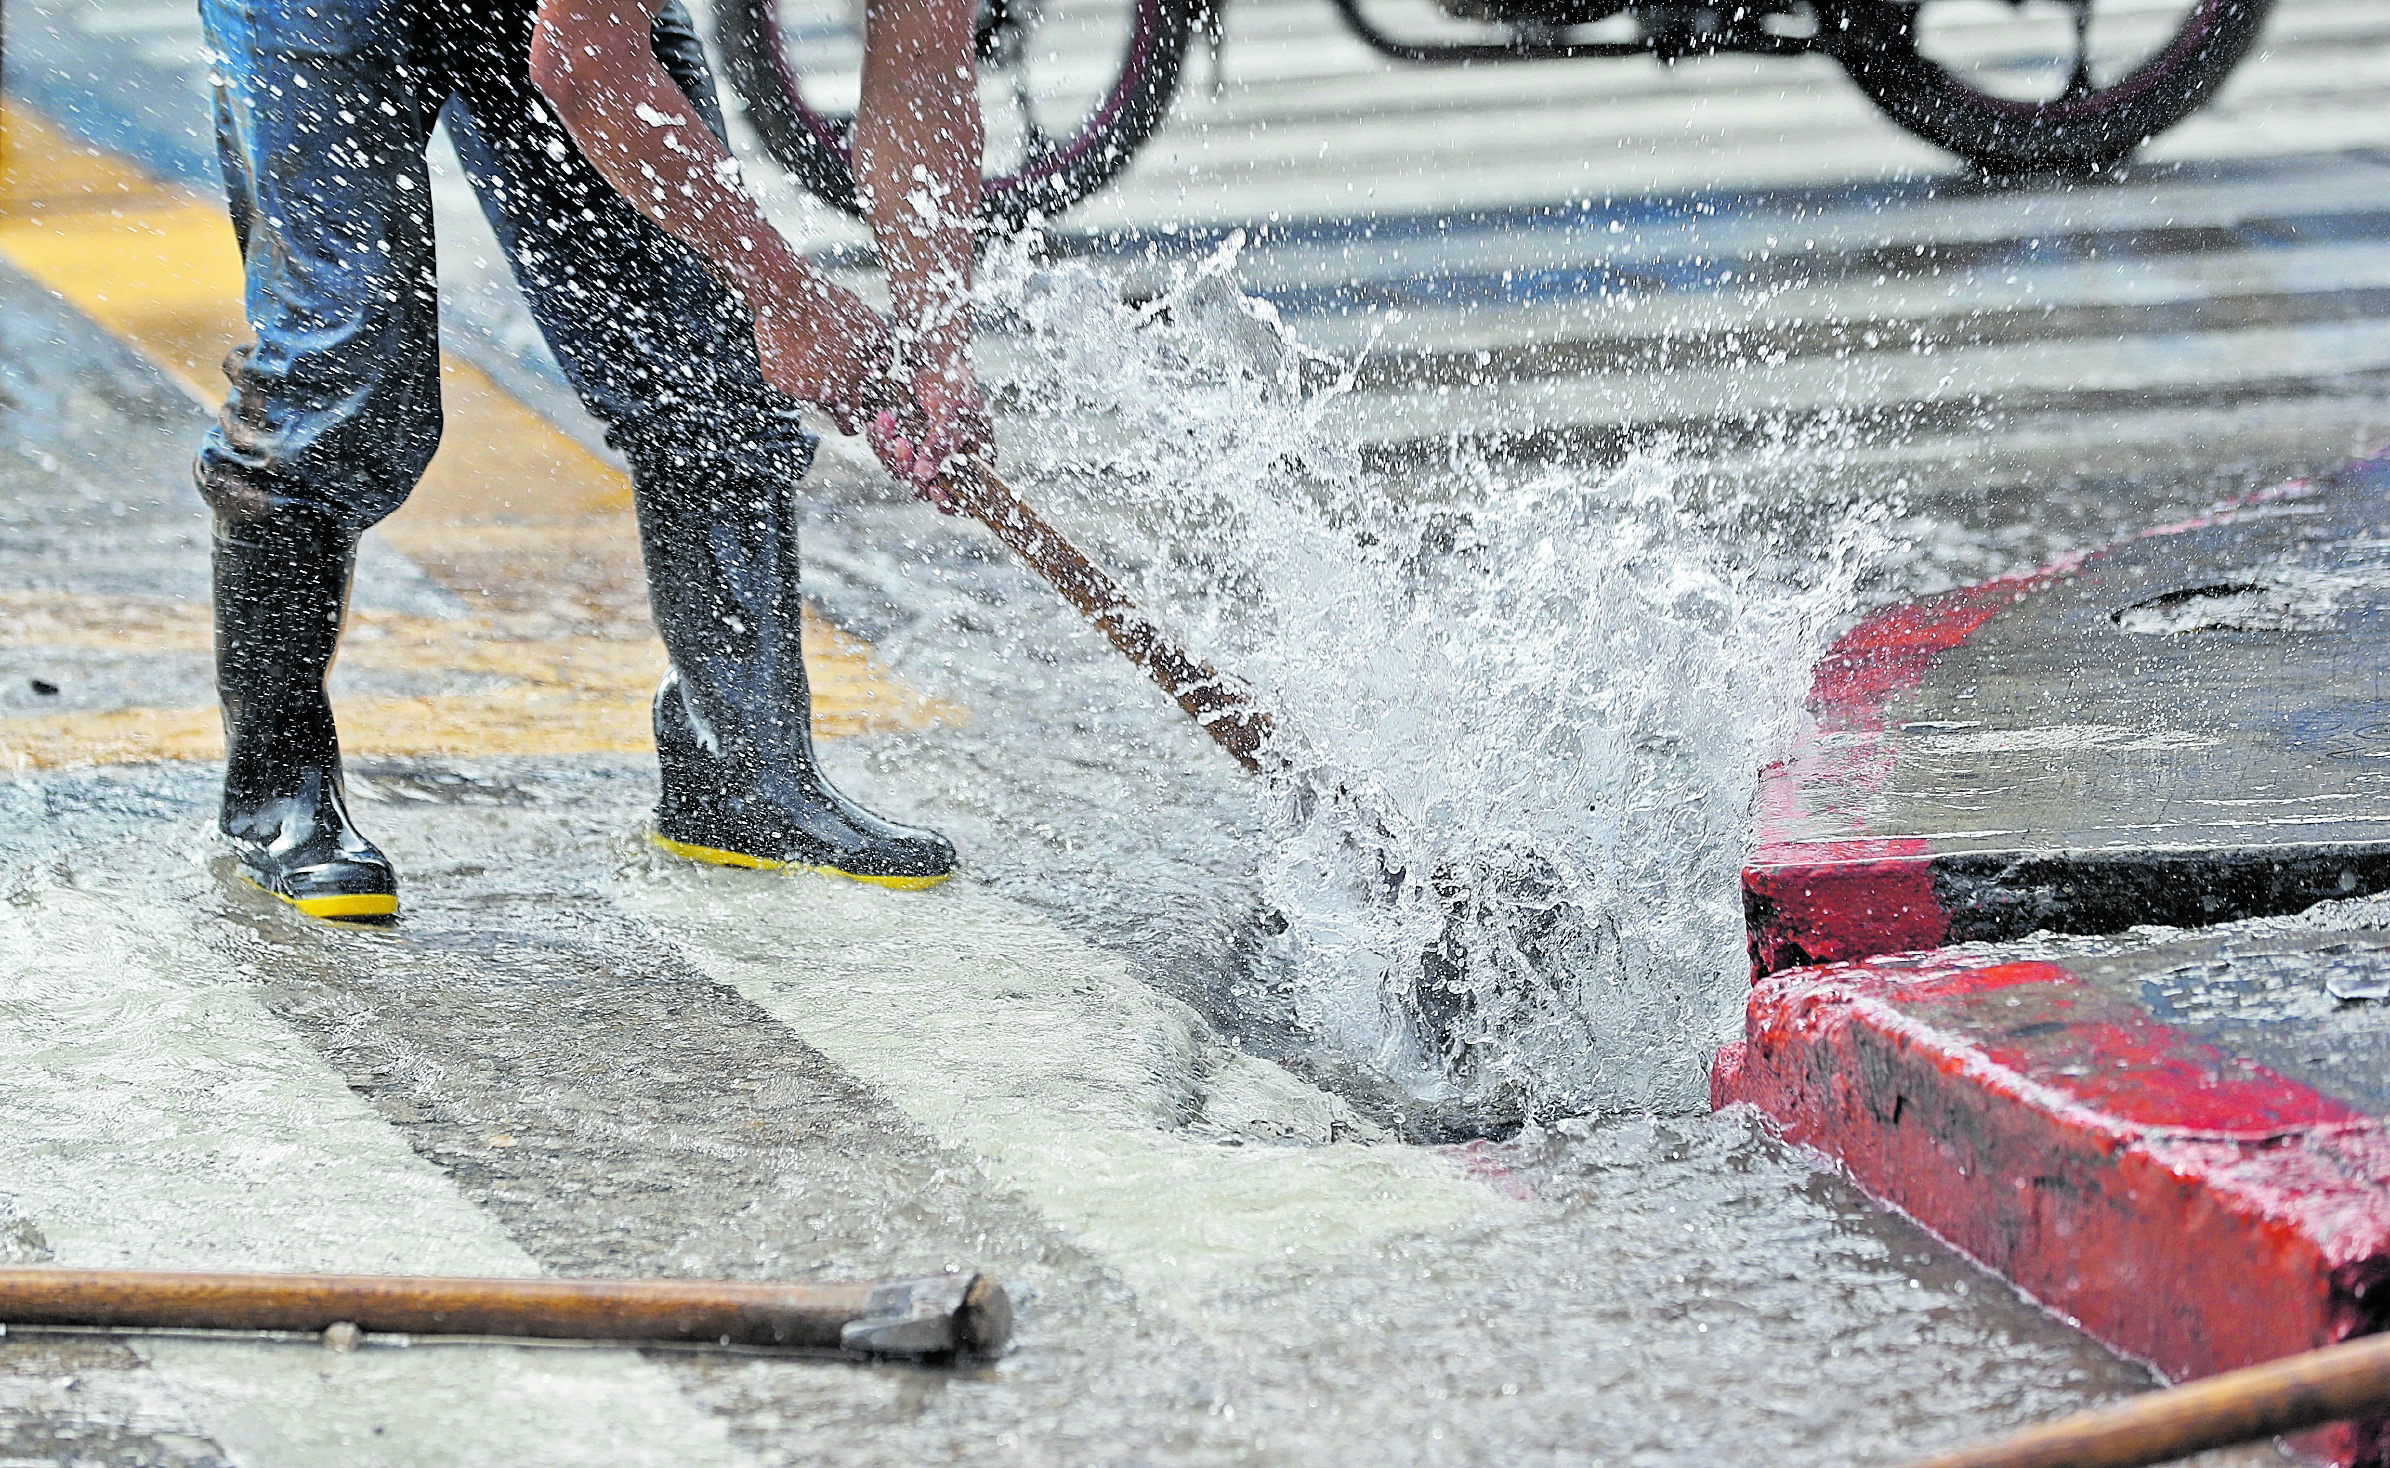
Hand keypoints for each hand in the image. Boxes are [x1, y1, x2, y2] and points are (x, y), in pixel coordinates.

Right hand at [748, 277, 894, 434]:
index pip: (849, 425)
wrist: (791, 296)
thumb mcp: (873, 329)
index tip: (852, 409)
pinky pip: (785, 375)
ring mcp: (791, 388)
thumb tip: (882, 368)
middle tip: (832, 364)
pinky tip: (795, 340)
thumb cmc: (836, 311)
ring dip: (811, 374)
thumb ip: (882, 355)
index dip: (852, 420)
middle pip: (826, 406)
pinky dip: (790, 363)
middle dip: (831, 391)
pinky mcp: (772, 377)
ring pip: (805, 389)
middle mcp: (816, 398)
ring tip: (813, 343)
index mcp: (843, 392)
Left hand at [867, 364, 992, 514]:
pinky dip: (880, 440)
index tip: (935, 489)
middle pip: (924, 487)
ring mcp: (926, 456)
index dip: (948, 502)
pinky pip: (888, 455)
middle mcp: (949, 463)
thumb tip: (925, 474)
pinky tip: (877, 422)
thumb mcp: (951, 412)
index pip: (964, 498)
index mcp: (973, 461)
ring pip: (902, 472)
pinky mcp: (906, 445)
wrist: (935, 359)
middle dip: (908, 468)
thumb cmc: (954, 383)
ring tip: (886, 422)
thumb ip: (940, 445)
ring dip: (889, 451)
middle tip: (902, 444)